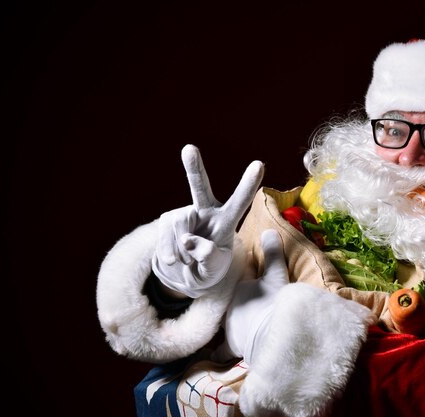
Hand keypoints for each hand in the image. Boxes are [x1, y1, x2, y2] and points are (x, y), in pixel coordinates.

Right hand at [152, 144, 263, 297]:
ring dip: (182, 250)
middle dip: (194, 168)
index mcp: (227, 220)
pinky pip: (165, 236)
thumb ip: (208, 257)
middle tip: (189, 148)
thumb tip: (188, 240)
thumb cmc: (209, 268)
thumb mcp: (214, 268)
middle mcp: (206, 210)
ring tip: (188, 260)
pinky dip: (168, 252)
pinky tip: (174, 260)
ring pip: (179, 226)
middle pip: (200, 187)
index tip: (259, 164)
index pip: (240, 202)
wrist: (187, 273)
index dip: (248, 184)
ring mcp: (185, 213)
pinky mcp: (167, 219)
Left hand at [212, 229, 289, 363]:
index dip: (242, 284)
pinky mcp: (231, 346)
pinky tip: (213, 356)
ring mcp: (229, 327)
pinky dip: (218, 353)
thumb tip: (269, 230)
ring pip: (226, 324)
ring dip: (229, 324)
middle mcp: (228, 307)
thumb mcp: (276, 275)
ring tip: (234, 325)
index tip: (245, 284)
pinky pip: (221, 351)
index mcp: (237, 289)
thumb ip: (272, 253)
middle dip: (235, 304)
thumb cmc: (273, 301)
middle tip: (242, 305)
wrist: (272, 331)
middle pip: (231, 304)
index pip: (237, 284)